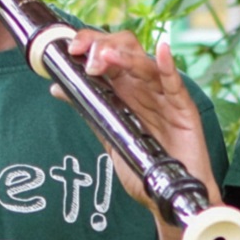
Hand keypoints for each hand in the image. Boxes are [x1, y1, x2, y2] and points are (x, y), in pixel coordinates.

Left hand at [55, 30, 216, 212]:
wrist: (170, 196)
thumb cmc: (144, 167)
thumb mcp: (110, 136)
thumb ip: (89, 112)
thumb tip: (57, 87)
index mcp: (125, 90)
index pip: (108, 52)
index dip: (90, 43)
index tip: (71, 49)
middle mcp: (143, 87)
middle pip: (126, 48)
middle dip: (104, 46)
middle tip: (88, 60)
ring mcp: (163, 95)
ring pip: (145, 63)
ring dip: (124, 57)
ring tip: (105, 58)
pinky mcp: (182, 108)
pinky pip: (174, 84)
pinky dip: (167, 66)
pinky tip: (161, 51)